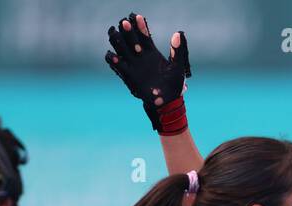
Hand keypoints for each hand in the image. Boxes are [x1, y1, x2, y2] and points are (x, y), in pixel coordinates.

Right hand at [105, 12, 190, 132]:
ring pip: (121, 48)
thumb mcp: (177, 67)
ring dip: (116, 40)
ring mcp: (133, 64)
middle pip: (129, 38)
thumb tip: (178, 34)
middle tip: (124, 23)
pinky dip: (114, 59)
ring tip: (114, 33)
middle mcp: (140, 56)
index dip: (140, 26)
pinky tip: (114, 56)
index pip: (144, 35)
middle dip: (126, 30)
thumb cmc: (174, 85)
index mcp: (152, 52)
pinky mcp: (128, 75)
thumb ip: (177, 51)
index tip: (137, 17)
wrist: (167, 102)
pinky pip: (117, 65)